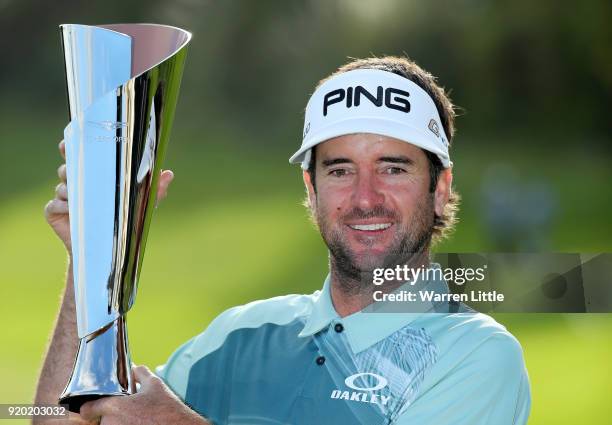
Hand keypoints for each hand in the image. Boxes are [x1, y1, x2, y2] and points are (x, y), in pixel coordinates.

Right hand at [44, 140, 174, 252]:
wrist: (106, 251)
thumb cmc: (123, 223)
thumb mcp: (141, 205)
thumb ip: (155, 189)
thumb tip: (169, 173)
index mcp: (94, 178)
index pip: (79, 158)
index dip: (70, 148)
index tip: (67, 143)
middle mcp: (76, 185)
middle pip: (67, 169)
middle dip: (71, 170)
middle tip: (77, 174)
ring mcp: (63, 199)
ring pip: (61, 187)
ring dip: (70, 191)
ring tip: (82, 199)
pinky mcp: (53, 213)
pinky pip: (54, 204)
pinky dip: (63, 206)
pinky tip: (73, 211)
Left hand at [79, 365, 208, 424]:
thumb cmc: (168, 409)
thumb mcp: (156, 385)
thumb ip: (141, 374)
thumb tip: (134, 367)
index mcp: (115, 407)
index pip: (88, 409)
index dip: (90, 407)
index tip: (93, 407)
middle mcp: (112, 424)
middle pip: (102, 420)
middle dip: (111, 415)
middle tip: (126, 411)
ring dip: (119, 422)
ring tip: (135, 418)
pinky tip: (139, 423)